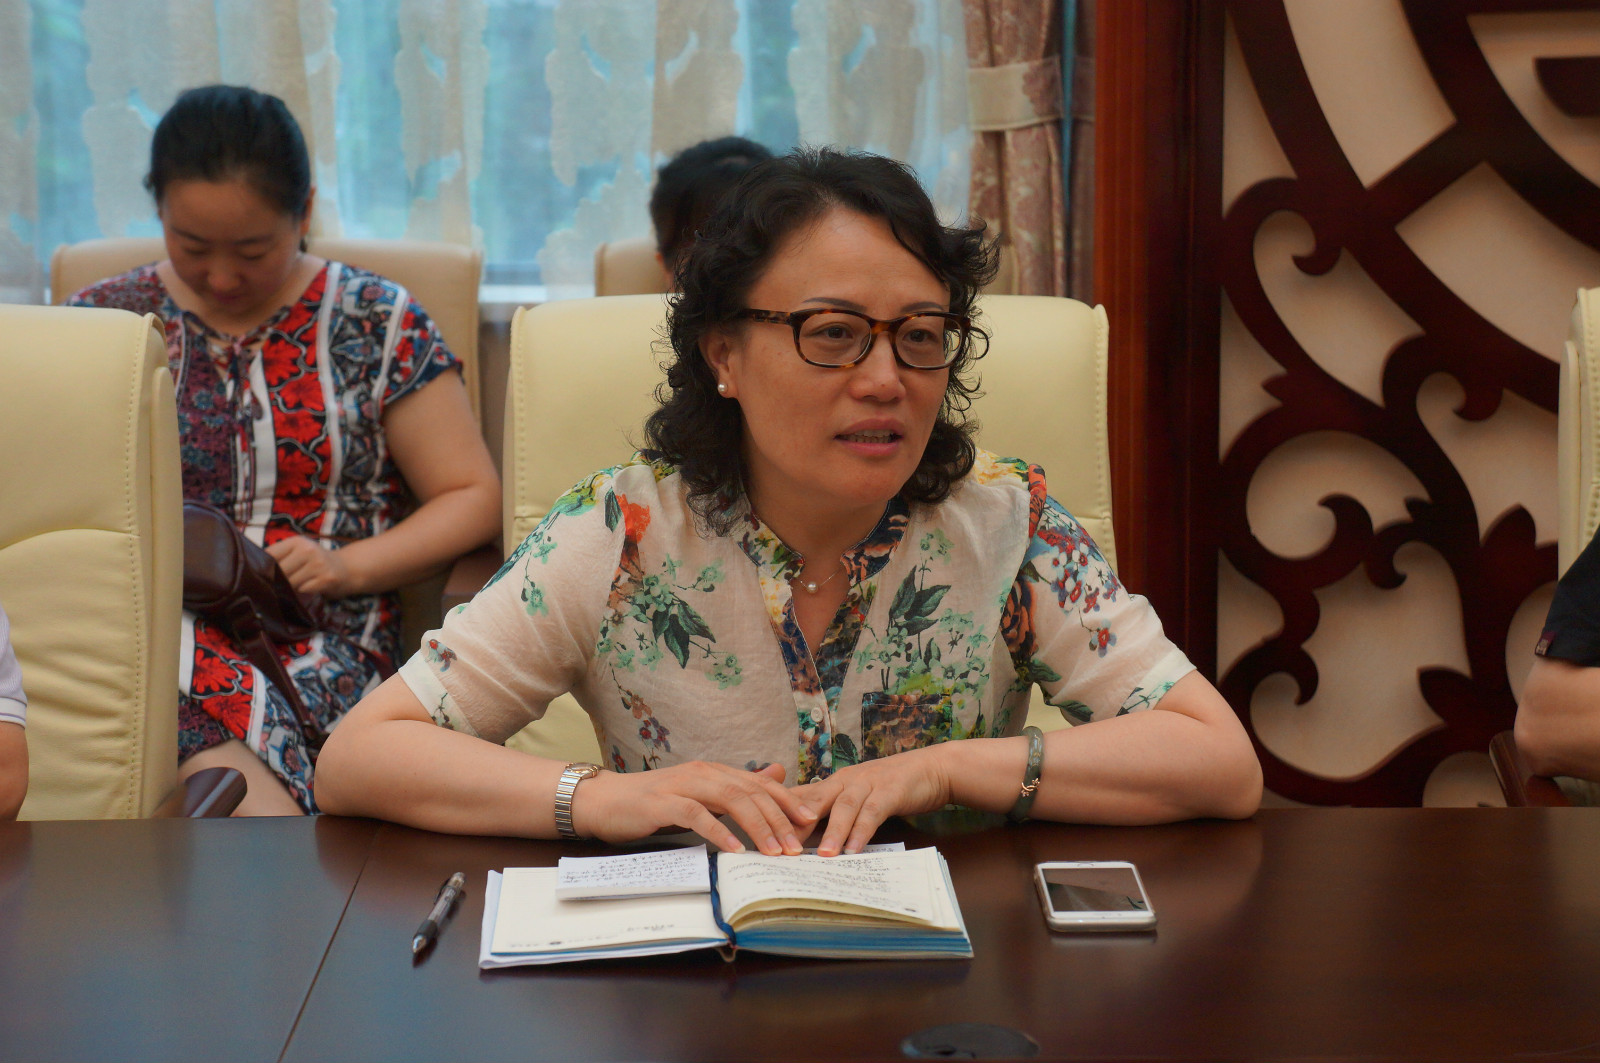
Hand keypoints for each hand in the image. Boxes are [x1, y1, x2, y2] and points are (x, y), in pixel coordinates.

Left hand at [265, 535, 351, 597]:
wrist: (346, 568)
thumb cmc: (315, 561)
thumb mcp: (299, 551)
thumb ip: (280, 556)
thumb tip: (254, 570)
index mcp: (297, 541)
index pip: (270, 555)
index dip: (263, 567)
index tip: (260, 575)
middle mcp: (308, 550)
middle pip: (280, 571)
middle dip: (277, 580)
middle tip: (277, 585)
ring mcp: (319, 565)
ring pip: (291, 583)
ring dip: (290, 588)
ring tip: (294, 586)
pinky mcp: (326, 579)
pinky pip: (303, 590)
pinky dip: (302, 592)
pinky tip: (306, 588)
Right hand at [571, 762, 815, 854]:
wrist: (604, 801)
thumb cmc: (652, 803)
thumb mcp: (699, 795)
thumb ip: (734, 788)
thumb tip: (775, 774)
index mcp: (714, 772)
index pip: (759, 783)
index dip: (786, 800)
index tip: (809, 821)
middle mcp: (703, 773)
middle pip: (751, 792)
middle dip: (778, 819)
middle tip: (797, 846)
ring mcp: (683, 785)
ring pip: (730, 800)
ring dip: (756, 826)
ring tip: (774, 851)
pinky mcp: (663, 802)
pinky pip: (697, 815)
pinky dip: (719, 832)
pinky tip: (735, 849)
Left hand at [793, 746, 953, 855]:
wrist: (931, 768)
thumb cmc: (890, 786)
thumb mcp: (856, 796)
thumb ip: (834, 812)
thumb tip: (806, 838)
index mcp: (834, 783)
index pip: (800, 798)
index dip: (780, 815)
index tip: (761, 835)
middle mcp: (845, 781)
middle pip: (814, 800)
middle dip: (795, 824)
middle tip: (780, 848)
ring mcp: (867, 784)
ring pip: (843, 808)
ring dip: (832, 832)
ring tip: (821, 856)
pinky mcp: (889, 791)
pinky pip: (872, 813)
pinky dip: (862, 831)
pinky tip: (854, 849)